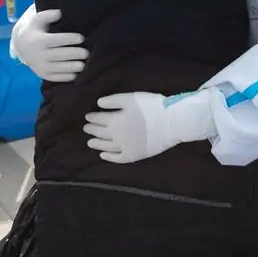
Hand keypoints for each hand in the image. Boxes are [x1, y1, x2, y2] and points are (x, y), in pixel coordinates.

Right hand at [13, 9, 87, 82]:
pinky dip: (66, 77)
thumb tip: (59, 13)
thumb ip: (48, 15)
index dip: (70, 39)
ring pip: (59, 68)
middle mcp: (38, 55)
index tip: (82, 38)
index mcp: (38, 41)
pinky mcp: (43, 74)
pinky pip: (56, 77)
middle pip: (60, 55)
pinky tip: (76, 74)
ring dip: (72, 67)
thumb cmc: (35, 30)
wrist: (21, 46)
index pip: (57, 40)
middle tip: (86, 53)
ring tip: (84, 64)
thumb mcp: (38, 19)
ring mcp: (40, 66)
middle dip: (74, 54)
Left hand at [84, 91, 215, 163]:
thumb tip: (98, 104)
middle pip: (101, 133)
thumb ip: (113, 101)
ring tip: (90, 142)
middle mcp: (116, 136)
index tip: (87, 116)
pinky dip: (109, 157)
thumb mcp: (131, 98)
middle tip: (86, 128)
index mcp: (115, 120)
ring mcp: (124, 147)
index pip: (99, 119)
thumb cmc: (151, 107)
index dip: (92, 117)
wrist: (171, 122)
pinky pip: (118, 158)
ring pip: (106, 146)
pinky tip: (103, 155)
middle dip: (92, 130)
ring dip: (97, 144)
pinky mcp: (133, 155)